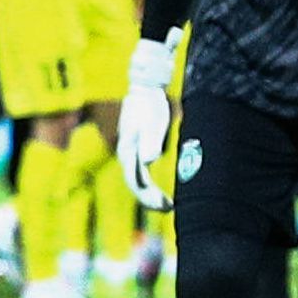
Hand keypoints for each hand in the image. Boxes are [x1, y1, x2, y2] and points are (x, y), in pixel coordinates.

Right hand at [116, 37, 177, 210]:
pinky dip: (151, 186)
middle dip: (151, 201)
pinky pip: (142, 175)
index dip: (149, 198)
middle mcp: (127, 156)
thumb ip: (151, 141)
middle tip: (170, 209)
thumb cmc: (150, 105)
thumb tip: (148, 161)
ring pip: (138, 182)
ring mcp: (131, 154)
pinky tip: (163, 191)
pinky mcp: (138, 150)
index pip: (136, 182)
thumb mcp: (153, 122)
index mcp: (128, 152)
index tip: (165, 206)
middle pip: (135, 186)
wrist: (146, 88)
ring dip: (151, 196)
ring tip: (169, 205)